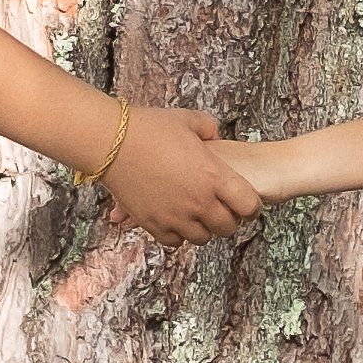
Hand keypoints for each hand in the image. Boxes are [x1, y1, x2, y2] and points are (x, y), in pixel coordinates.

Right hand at [100, 109, 263, 243]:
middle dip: (229, 220)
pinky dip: (179, 234)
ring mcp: (175, 216)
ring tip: (198, 215)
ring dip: (204, 228)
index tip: (247, 203)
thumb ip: (209, 129)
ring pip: (202, 238)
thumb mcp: (188, 120)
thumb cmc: (150, 128)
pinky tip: (176, 220)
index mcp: (214, 175)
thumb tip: (214, 137)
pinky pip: (175, 242)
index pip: (248, 205)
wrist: (111, 143)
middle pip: (227, 227)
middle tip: (223, 210)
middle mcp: (198, 201)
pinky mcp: (153, 224)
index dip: (251, 206)